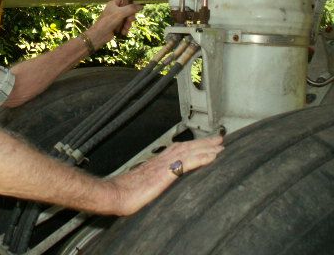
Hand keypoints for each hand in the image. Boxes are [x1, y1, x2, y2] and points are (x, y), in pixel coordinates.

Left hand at [86, 0, 141, 46]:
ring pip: (127, 19)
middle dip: (130, 18)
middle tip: (129, 21)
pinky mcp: (116, 26)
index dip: (131, 4)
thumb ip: (131, 8)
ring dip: (127, 24)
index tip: (137, 8)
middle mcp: (115, 10)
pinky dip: (125, 29)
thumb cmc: (108, 21)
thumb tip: (141, 5)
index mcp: (114, 4)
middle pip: (128, 11)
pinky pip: (124, 25)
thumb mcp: (121, 13)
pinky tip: (123, 32)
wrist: (99, 34)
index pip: (125, 0)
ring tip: (125, 28)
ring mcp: (115, 18)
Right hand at [108, 135, 223, 215]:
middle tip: (219, 139)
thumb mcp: (141, 186)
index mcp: (156, 163)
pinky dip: (200, 158)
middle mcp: (161, 161)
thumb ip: (151, 183)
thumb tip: (154, 187)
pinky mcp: (166, 173)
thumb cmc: (124, 193)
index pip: (178, 150)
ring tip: (219, 146)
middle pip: (186, 147)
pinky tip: (211, 158)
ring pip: (189, 152)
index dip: (192, 146)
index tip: (205, 145)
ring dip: (206, 148)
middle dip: (203, 143)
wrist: (115, 194)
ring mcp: (163, 165)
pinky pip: (187, 163)